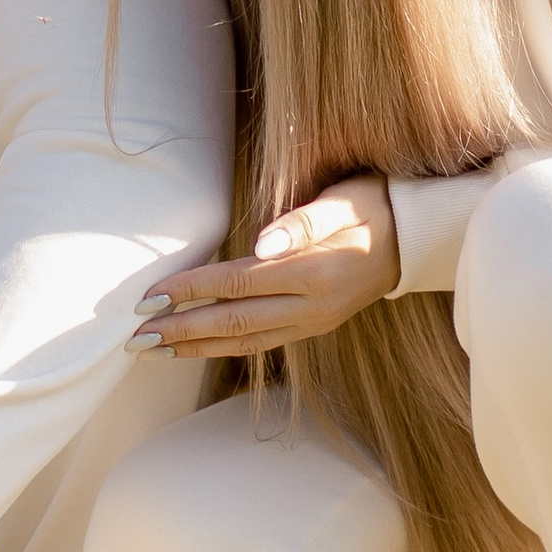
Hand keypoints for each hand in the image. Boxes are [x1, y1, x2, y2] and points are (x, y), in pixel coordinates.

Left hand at [125, 170, 399, 361]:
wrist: (416, 239)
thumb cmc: (374, 206)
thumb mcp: (345, 201)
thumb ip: (303, 222)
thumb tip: (260, 243)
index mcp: (314, 272)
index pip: (237, 284)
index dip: (191, 291)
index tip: (150, 298)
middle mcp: (311, 307)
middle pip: (234, 322)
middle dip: (181, 331)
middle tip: (135, 339)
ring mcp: (313, 322)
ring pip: (244, 341)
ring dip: (196, 347)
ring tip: (155, 351)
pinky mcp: (313, 326)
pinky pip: (260, 343)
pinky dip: (223, 348)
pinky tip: (197, 348)